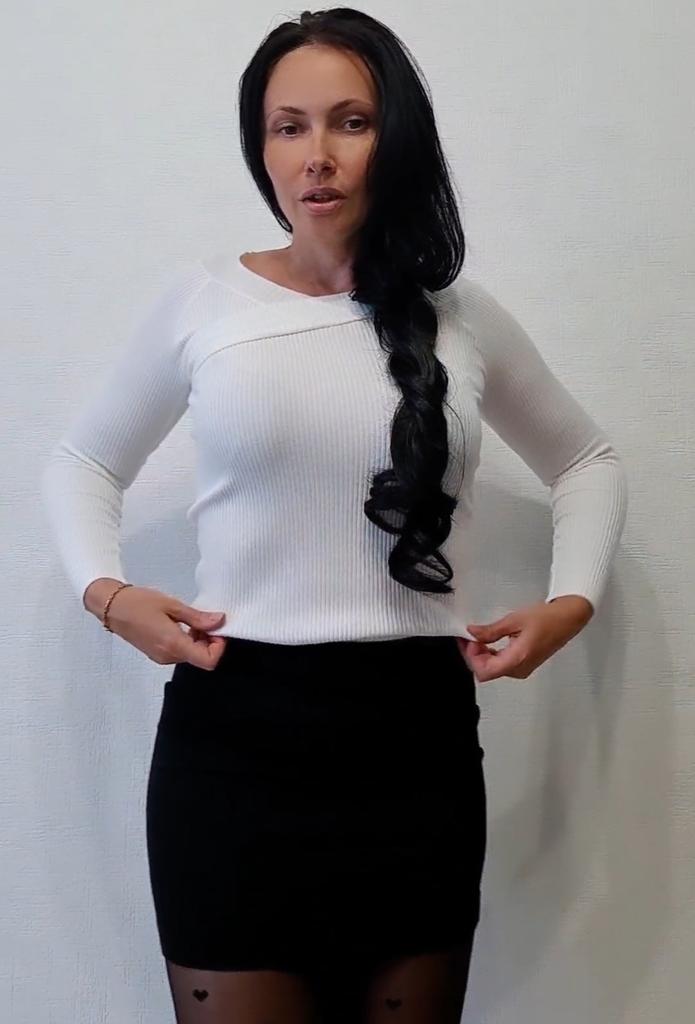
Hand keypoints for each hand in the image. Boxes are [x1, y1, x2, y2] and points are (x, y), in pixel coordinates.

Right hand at [102, 584, 228, 669]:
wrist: (112, 606)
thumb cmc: (139, 603)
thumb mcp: (172, 605)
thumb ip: (197, 617)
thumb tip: (219, 621)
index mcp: (174, 645)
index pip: (209, 661)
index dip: (219, 647)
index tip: (217, 629)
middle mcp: (168, 656)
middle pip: (201, 658)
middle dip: (209, 640)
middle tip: (206, 619)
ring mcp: (161, 657)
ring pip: (191, 655)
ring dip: (198, 640)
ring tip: (192, 619)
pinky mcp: (156, 653)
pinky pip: (179, 652)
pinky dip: (187, 640)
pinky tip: (182, 624)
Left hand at [456, 596, 592, 682]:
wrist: (568, 619)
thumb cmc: (546, 618)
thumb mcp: (514, 620)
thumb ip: (490, 631)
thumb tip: (472, 633)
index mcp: (517, 659)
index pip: (484, 671)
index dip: (472, 657)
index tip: (469, 639)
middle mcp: (520, 669)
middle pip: (487, 672)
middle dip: (474, 655)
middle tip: (468, 637)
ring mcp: (523, 669)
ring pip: (493, 670)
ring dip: (482, 655)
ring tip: (477, 637)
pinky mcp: (525, 665)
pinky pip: (502, 666)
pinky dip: (492, 656)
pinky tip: (489, 642)